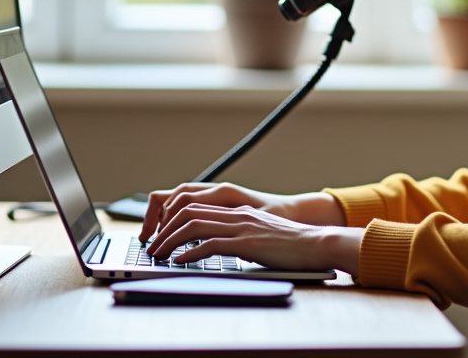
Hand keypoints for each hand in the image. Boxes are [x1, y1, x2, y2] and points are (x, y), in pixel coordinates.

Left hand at [139, 183, 344, 241]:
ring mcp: (241, 227)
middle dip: (163, 230)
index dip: (171, 219)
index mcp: (236, 210)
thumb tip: (211, 246)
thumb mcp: (258, 233)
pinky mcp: (247, 243)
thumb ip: (236, 234)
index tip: (159, 235)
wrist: (315, 244)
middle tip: (152, 247)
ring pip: (194, 226)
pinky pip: (210, 245)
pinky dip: (190, 253)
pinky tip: (179, 262)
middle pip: (187, 213)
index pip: (194, 206)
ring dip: (170, 241)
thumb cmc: (289, 244)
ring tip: (158, 255)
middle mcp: (235, 214)